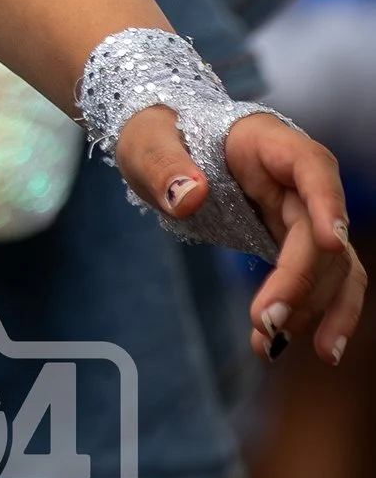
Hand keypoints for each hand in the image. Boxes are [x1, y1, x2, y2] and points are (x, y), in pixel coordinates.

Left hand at [119, 101, 362, 362]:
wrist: (160, 144)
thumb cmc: (155, 132)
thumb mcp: (146, 140)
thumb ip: (164, 164)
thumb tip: (189, 196)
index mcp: (264, 140)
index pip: (311, 166)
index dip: (328, 203)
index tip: (331, 243)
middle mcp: (293, 177)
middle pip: (317, 230)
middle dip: (300, 280)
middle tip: (265, 324)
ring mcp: (298, 210)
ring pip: (331, 263)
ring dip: (312, 307)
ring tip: (271, 345)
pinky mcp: (291, 239)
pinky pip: (319, 277)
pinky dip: (316, 310)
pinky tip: (305, 344)